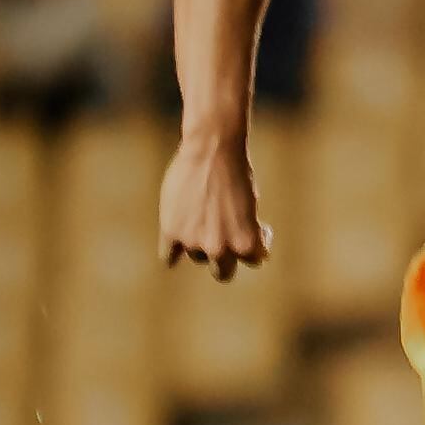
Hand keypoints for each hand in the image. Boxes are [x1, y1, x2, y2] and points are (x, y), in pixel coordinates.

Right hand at [157, 127, 267, 281]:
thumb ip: (240, 232)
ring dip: (201, 244)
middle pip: (223, 272)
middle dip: (226, 261)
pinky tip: (174, 246)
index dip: (256, 247)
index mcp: (247, 243)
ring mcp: (193, 242)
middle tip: (225, 246)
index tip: (257, 231)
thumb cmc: (236, 174)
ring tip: (204, 218)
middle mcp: (220, 248)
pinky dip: (171, 255)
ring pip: (198, 257)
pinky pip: (168, 258)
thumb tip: (230, 247)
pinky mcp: (170, 232)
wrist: (212, 151)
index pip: (254, 261)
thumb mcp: (248, 208)